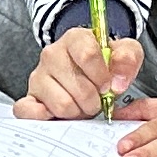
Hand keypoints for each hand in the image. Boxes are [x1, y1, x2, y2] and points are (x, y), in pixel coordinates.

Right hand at [16, 23, 144, 121]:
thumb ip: (128, 60)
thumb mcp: (125, 53)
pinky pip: (30, 112)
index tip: (108, 86)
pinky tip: (60, 115)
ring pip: (63, 105)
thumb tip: (117, 83)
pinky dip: (47, 118)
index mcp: (75, 39)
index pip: (87, 55)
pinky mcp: (28, 97)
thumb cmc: (104, 63)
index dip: (102, 76)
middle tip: (95, 100)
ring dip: (77, 112)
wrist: (84, 72)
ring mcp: (37, 76)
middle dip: (93, 101)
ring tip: (80, 106)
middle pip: (79, 88)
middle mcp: (52, 54)